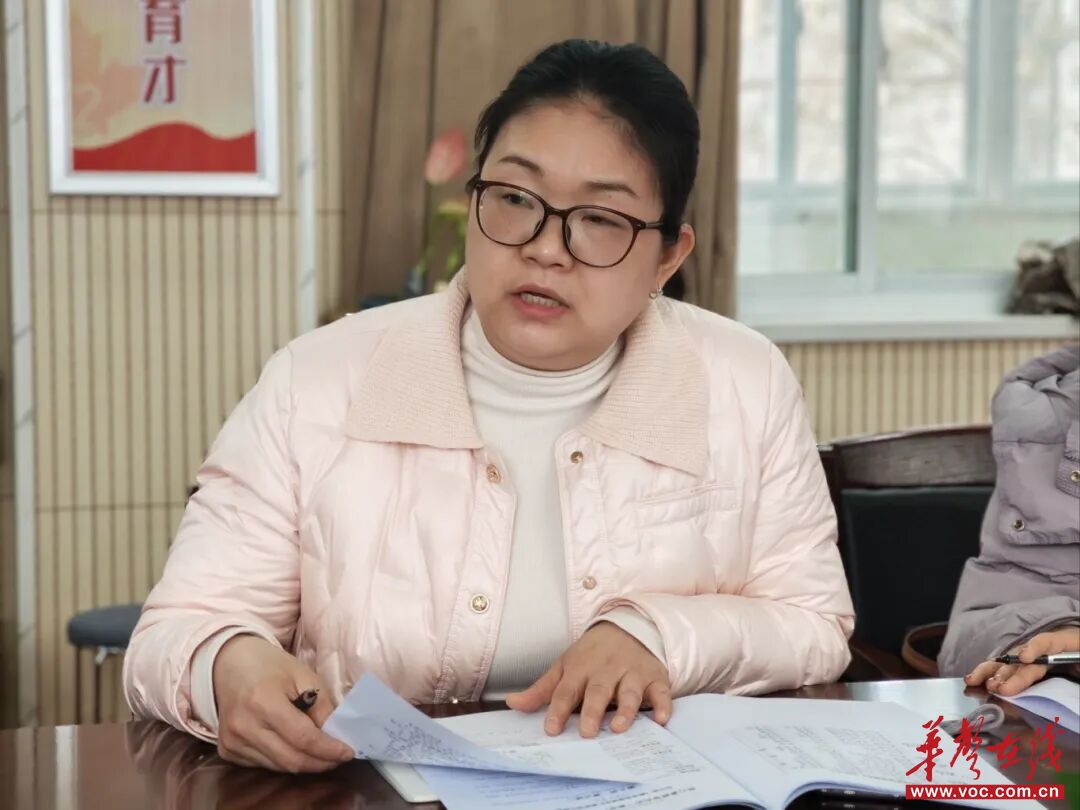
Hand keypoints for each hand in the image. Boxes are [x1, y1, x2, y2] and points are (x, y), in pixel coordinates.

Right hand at [213, 635, 353, 771]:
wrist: (229, 664)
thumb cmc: (270, 666)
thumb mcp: (303, 675)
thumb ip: (321, 707)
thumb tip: (335, 737)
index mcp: (264, 702)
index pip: (302, 738)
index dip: (328, 750)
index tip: (347, 752)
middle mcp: (245, 726)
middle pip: (291, 760)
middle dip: (320, 762)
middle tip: (338, 758)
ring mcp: (232, 741)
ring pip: (278, 766)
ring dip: (303, 763)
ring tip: (320, 753)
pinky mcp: (227, 750)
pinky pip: (263, 764)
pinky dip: (283, 760)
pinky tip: (293, 748)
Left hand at [505, 622, 671, 738]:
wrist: (627, 628)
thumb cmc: (591, 655)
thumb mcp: (564, 666)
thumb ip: (541, 689)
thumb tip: (513, 704)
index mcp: (581, 667)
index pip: (567, 690)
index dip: (557, 709)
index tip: (551, 729)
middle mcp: (607, 669)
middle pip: (598, 690)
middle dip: (592, 711)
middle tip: (587, 732)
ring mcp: (632, 673)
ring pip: (630, 691)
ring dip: (626, 709)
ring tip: (620, 727)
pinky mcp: (655, 677)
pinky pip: (661, 691)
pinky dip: (663, 705)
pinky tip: (661, 718)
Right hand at [965, 626, 1079, 696]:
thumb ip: (1078, 679)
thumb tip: (1063, 671)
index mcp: (1072, 643)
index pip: (1050, 641)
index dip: (1036, 647)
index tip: (1025, 658)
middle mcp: (1052, 650)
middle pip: (1026, 657)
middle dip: (1010, 672)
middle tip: (998, 687)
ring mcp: (1041, 659)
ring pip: (1012, 662)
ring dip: (993, 672)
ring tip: (975, 681)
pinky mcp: (1037, 670)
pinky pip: (1012, 670)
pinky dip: (994, 675)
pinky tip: (978, 680)